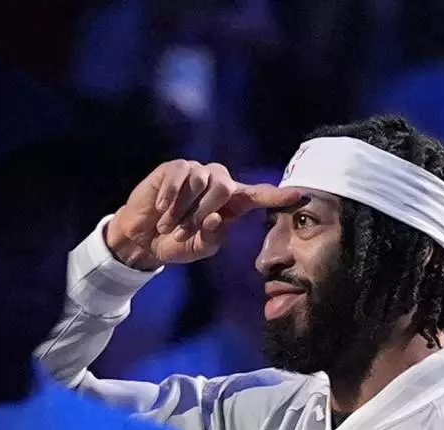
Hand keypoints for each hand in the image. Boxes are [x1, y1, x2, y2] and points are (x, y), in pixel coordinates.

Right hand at [105, 160, 301, 270]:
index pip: (259, 196)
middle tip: (185, 230)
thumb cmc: (177, 242)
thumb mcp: (200, 247)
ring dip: (183, 209)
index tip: (299, 196)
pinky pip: (179, 176)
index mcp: (232, 204)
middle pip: (225, 187)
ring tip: (170, 223)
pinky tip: (161, 208)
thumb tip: (216, 217)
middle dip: (204, 212)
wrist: (144, 238)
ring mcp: (197, 172)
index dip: (278, 196)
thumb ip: (213, 236)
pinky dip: (170, 197)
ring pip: (201, 182)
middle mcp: (219, 183)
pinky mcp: (175, 168)